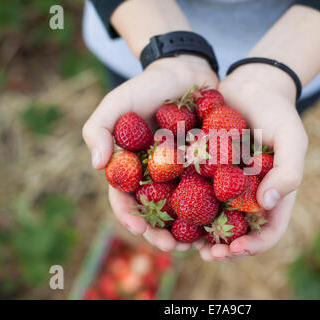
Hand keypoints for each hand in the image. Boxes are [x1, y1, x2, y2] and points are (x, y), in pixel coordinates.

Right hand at [82, 55, 217, 251]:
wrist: (184, 71)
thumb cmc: (146, 87)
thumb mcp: (116, 103)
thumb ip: (98, 129)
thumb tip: (96, 165)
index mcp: (132, 168)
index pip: (124, 199)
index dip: (130, 217)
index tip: (140, 230)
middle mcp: (157, 176)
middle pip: (157, 212)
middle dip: (163, 233)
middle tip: (174, 246)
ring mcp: (182, 173)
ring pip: (185, 208)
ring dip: (190, 229)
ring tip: (199, 245)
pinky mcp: (207, 166)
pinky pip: (211, 190)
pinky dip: (215, 207)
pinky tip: (223, 221)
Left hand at [198, 63, 308, 260]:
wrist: (251, 87)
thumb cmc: (278, 112)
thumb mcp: (292, 138)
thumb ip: (288, 171)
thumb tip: (267, 204)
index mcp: (270, 195)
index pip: (267, 231)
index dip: (253, 246)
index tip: (235, 249)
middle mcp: (245, 196)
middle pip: (235, 233)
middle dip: (220, 249)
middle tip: (204, 253)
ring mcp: (222, 185)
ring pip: (209, 219)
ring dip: (195, 234)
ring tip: (180, 242)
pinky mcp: (202, 170)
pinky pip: (190, 191)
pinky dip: (179, 204)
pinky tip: (164, 210)